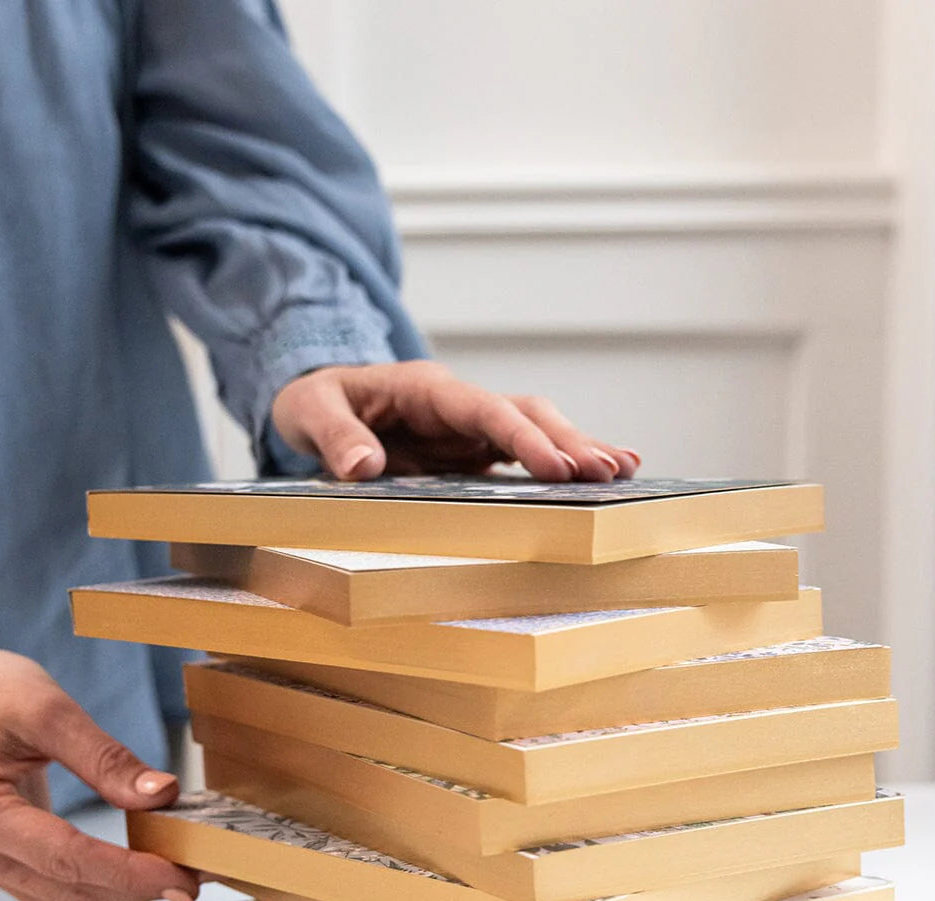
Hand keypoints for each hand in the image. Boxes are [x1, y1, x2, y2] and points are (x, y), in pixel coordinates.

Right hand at [0, 649, 199, 900]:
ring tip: (176, 865)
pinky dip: (106, 891)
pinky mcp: (7, 864)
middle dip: (140, 887)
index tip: (182, 874)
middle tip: (199, 868)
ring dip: (126, 897)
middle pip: (72, 894)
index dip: (130, 873)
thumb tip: (162, 795)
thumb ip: (103, 757)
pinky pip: (59, 899)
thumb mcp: (44, 709)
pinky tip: (141, 865)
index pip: (66, 859)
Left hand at [271, 360, 641, 481]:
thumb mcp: (309, 411)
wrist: (317, 401)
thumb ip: (335, 436)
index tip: (556, 466)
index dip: (522, 437)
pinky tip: (597, 478)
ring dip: (577, 449)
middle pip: (525, 413)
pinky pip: (521, 455)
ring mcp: (468, 428)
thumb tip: (365, 467)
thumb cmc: (314, 401)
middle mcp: (457, 405)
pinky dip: (559, 464)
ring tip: (625, 472)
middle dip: (568, 441)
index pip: (484, 409)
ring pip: (535, 430)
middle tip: (609, 473)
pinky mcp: (470, 451)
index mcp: (425, 388)